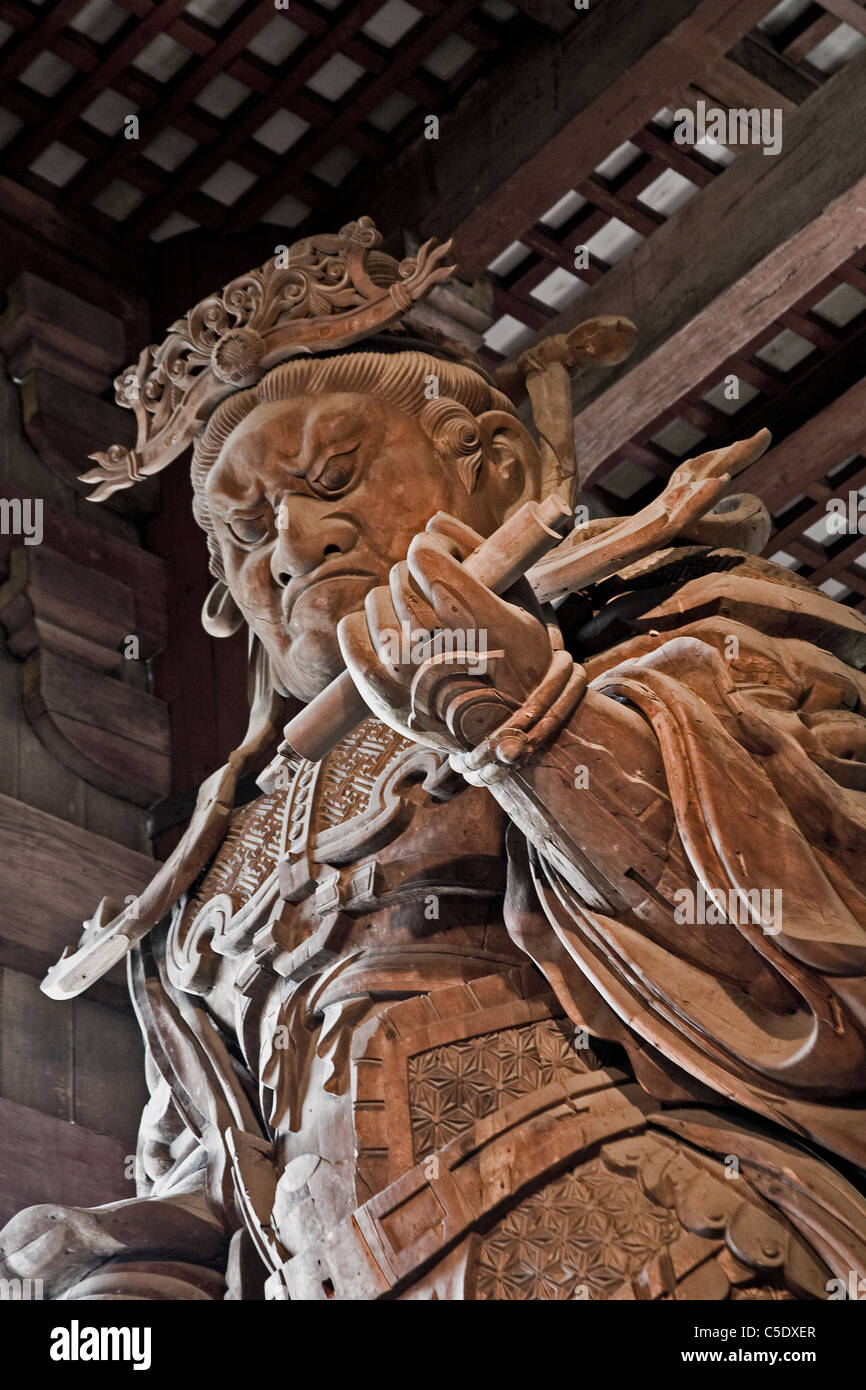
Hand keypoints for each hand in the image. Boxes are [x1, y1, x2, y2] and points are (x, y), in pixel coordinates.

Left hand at [337, 513, 553, 753]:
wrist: (507, 732)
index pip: (423, 553)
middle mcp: (431, 641)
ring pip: (377, 599)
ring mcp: (399, 668)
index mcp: (472, 616)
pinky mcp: (377, 689)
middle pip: (400, 575)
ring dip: (395, 604)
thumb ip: (483, 551)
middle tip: (441, 602)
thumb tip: (434, 518)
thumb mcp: (522, 600)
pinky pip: (351, 631)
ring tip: (421, 625)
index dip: (435, 551)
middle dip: (420, 579)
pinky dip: (364, 626)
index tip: (449, 564)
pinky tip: (390, 634)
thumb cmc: (522, 660)